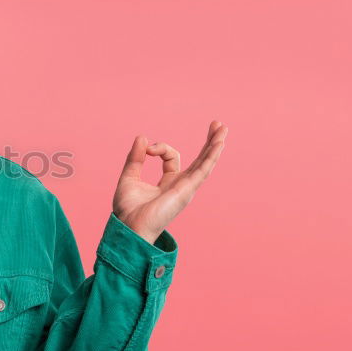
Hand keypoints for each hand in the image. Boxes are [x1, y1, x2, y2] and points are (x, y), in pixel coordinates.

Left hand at [112, 120, 227, 243]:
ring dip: (215, 145)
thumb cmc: (128, 210)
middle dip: (208, 142)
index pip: (171, 157)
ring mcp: (186, 188)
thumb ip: (135, 158)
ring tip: (223, 128)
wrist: (129, 226)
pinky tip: (219, 142)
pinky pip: (203, 169)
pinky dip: (211, 155)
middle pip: (199, 160)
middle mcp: (180, 185)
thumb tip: (142, 138)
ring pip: (205, 163)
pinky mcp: (187, 190)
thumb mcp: (129, 177)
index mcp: (168, 183)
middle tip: (217, 124)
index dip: (160, 148)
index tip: (147, 149)